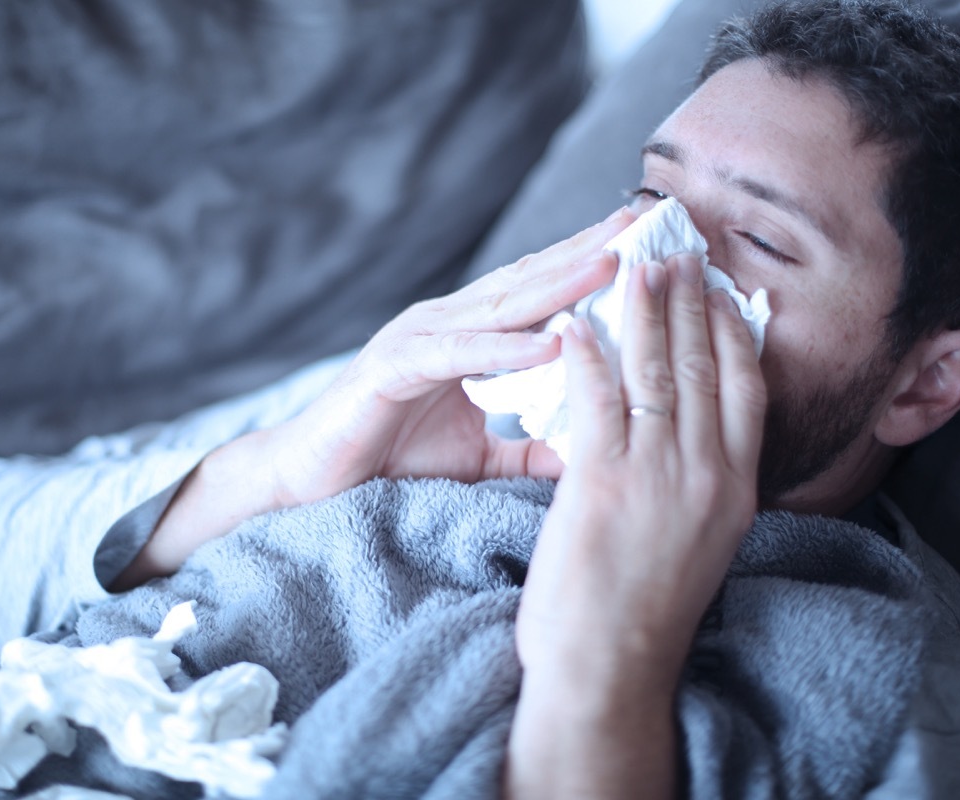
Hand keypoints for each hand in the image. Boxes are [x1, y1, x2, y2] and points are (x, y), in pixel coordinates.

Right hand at [265, 207, 633, 507]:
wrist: (310, 481)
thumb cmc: (390, 459)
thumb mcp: (478, 457)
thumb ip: (526, 449)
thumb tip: (585, 456)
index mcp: (467, 336)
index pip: (537, 293)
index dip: (588, 267)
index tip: (649, 250)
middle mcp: (444, 324)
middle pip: (526, 281)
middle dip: (585, 251)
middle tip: (645, 222)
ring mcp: (417, 339)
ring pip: (498, 307)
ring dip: (556, 284)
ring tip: (611, 264)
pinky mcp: (392, 368)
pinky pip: (457, 355)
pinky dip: (505, 350)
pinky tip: (550, 343)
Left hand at [507, 253, 766, 798]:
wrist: (610, 670)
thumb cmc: (643, 611)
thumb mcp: (694, 540)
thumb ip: (697, 484)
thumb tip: (689, 438)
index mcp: (735, 487)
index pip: (743, 387)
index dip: (730, 329)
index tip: (718, 285)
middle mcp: (707, 474)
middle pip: (704, 365)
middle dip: (688, 300)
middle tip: (675, 248)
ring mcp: (657, 476)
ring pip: (656, 371)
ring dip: (643, 309)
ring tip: (633, 261)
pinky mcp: (602, 484)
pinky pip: (598, 400)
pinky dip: (587, 353)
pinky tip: (575, 321)